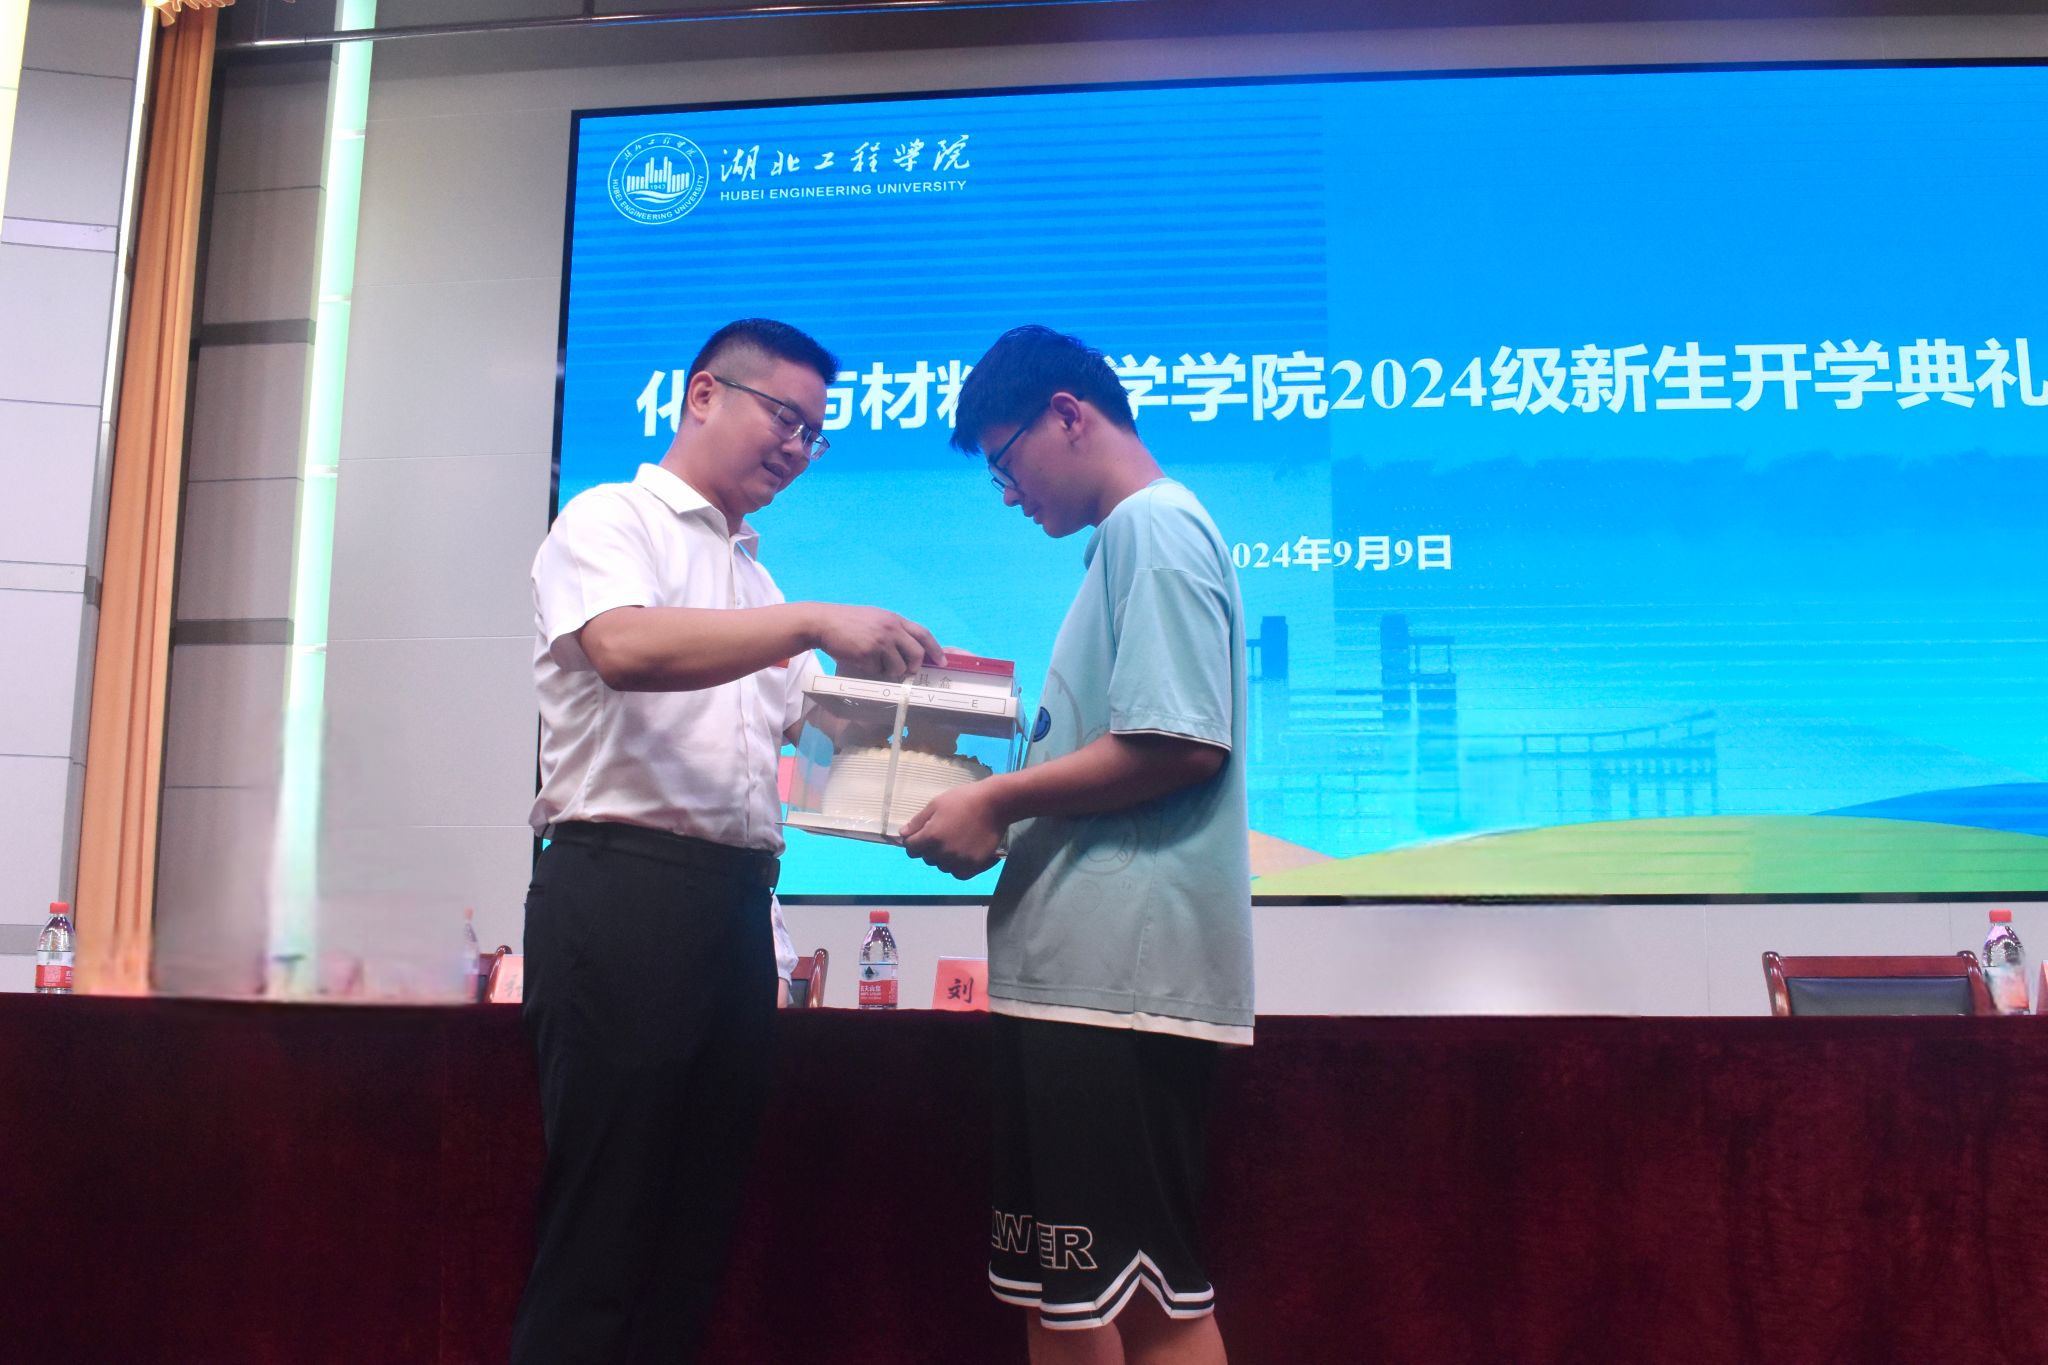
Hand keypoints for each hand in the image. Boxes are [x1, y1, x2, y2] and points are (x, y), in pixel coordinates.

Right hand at [808, 604, 943, 681]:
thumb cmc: (849, 621)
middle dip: (914, 666)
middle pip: (916, 654)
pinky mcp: (867, 654)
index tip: (942, 661)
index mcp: (895, 619)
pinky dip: (871, 670)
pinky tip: (860, 660)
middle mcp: (891, 629)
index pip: (923, 634)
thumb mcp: (876, 618)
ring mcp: (880, 642)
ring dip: (890, 670)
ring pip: (898, 667)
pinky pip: (878, 671)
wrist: (823, 622)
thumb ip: (893, 630)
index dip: (935, 649)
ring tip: (875, 662)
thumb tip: (910, 649)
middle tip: (906, 670)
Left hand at [901, 784, 1005, 878]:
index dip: (913, 840)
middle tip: (943, 833)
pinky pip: (959, 874)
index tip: (922, 833)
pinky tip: (962, 855)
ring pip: (942, 867)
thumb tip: (903, 835)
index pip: (911, 848)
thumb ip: (917, 822)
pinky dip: (958, 867)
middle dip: (930, 848)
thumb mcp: (935, 804)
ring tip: (955, 842)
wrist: (995, 804)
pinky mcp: (974, 865)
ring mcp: (959, 861)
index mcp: (931, 837)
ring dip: (944, 858)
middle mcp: (943, 853)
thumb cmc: (963, 799)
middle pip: (927, 858)